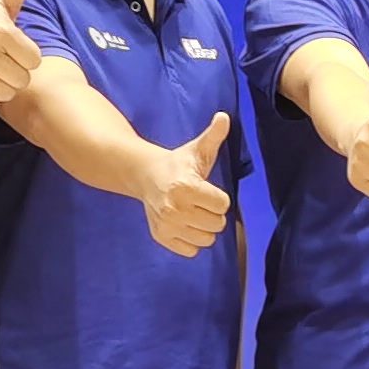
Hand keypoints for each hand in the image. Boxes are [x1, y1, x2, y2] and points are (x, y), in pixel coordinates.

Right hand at [140, 112, 234, 255]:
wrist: (145, 176)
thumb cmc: (178, 164)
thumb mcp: (197, 149)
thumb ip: (214, 135)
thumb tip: (224, 117)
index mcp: (187, 187)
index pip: (223, 204)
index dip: (219, 197)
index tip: (207, 189)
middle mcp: (175, 208)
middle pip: (216, 224)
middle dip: (213, 213)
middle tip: (200, 202)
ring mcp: (167, 225)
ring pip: (206, 240)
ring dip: (204, 228)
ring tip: (193, 213)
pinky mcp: (161, 237)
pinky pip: (190, 251)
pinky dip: (192, 241)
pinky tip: (185, 225)